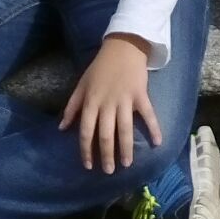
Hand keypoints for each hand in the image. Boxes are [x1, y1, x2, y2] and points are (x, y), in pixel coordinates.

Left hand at [59, 34, 160, 172]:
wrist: (122, 47)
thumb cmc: (100, 68)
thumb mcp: (81, 85)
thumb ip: (71, 107)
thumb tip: (61, 128)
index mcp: (91, 102)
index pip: (86, 131)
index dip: (86, 149)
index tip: (88, 165)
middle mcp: (107, 104)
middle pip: (105, 134)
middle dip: (106, 154)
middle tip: (109, 171)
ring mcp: (125, 100)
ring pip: (124, 129)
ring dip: (126, 148)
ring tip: (127, 164)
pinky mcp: (140, 95)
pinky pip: (148, 114)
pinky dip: (154, 128)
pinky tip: (158, 142)